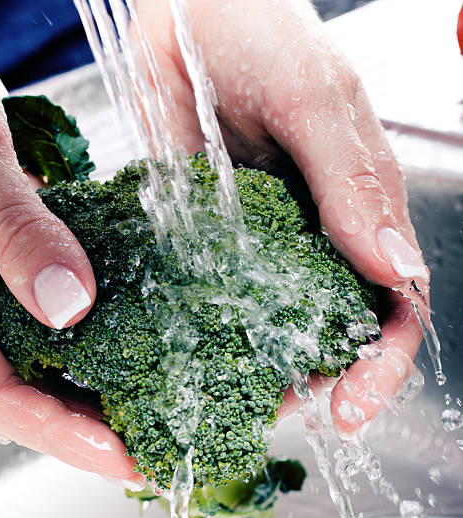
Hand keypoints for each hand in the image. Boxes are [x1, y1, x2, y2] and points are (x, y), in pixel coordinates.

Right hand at [0, 1, 143, 486]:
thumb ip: (14, 227)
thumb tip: (72, 306)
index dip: (57, 432)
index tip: (120, 454)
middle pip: (21, 390)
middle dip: (82, 428)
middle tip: (150, 446)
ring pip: (40, 358)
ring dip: (92, 389)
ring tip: (151, 408)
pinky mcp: (12, 257)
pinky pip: (53, 313)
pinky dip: (94, 335)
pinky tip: (137, 337)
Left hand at [137, 0, 425, 432]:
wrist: (185, 12)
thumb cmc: (256, 32)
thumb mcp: (313, 98)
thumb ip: (351, 179)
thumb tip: (394, 267)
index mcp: (358, 207)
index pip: (389, 301)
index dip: (380, 362)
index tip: (352, 409)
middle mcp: (311, 234)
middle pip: (329, 325)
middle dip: (317, 379)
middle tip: (283, 416)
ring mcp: (255, 241)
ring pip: (271, 322)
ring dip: (259, 368)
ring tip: (232, 404)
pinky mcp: (204, 235)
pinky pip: (212, 295)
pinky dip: (207, 331)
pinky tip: (188, 356)